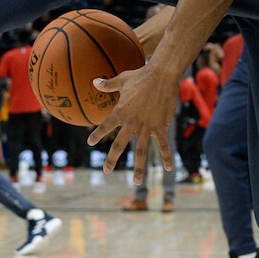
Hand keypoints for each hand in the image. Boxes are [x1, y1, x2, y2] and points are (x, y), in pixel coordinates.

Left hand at [88, 60, 178, 182]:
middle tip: (106, 171)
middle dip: (111, 159)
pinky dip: (166, 156)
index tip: (90, 143)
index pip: (105, 126)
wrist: (162, 75)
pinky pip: (163, 145)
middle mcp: (132, 123)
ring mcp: (146, 127)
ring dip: (139, 168)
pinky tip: (168, 168)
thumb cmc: (142, 75)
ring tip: (136, 182)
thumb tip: (94, 81)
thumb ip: (108, 84)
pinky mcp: (160, 126)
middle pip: (119, 144)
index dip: (97, 134)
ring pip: (141, 151)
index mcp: (121, 112)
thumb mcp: (122, 79)